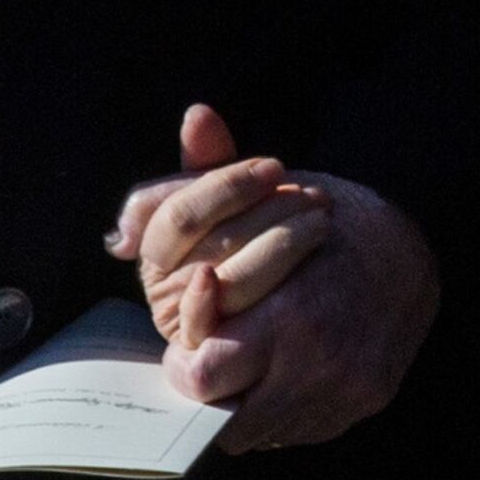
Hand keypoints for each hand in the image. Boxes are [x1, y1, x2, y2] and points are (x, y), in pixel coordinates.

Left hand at [103, 103, 439, 451]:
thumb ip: (184, 200)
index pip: (202, 377)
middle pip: (225, 418)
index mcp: (290, 313)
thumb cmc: (326, 216)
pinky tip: (279, 370)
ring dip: (240, 403)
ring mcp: (345, 391)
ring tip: (241, 363)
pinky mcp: (364, 403)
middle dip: (206, 392)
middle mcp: (319, 362)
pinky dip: (279, 408)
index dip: (183, 363)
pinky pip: (299, 430)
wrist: (413, 248)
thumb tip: (117, 234)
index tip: (184, 345)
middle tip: (205, 359)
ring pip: (259, 431)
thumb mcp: (256, 194)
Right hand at [105, 103, 334, 348]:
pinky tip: (288, 284)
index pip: (180, 212)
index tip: (275, 167)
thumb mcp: (236, 201)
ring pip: (228, 283)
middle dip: (268, 215)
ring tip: (322, 224)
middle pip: (210, 244)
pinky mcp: (208, 364)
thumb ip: (214, 163)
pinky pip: (211, 337)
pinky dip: (237, 309)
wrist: (301, 313)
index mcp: (156, 247)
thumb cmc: (260, 244)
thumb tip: (198, 114)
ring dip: (281, 248)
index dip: (228, 186)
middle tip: (316, 199)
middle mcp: (160, 289)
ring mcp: (183, 328)